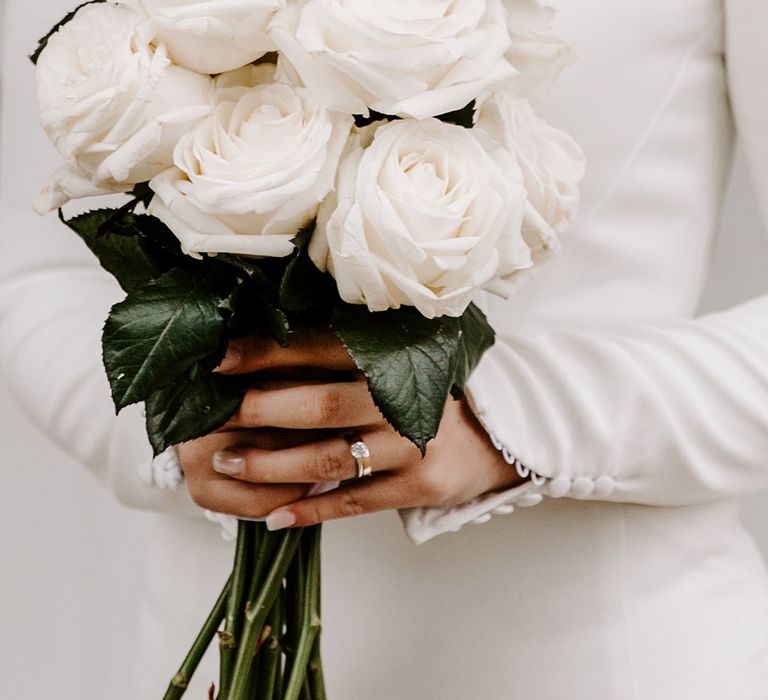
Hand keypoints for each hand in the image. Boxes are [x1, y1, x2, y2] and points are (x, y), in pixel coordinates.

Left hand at [177, 328, 524, 528]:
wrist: (497, 433)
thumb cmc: (430, 392)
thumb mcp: (399, 363)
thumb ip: (345, 359)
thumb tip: (267, 354)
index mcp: (395, 358)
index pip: (322, 350)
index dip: (267, 352)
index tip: (216, 357)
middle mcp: (404, 400)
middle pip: (323, 405)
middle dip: (260, 409)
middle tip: (210, 412)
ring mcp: (414, 445)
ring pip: (332, 458)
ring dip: (273, 465)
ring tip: (227, 463)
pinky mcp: (421, 485)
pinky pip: (356, 502)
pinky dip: (313, 510)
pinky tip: (274, 516)